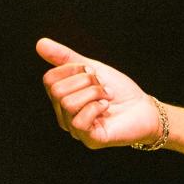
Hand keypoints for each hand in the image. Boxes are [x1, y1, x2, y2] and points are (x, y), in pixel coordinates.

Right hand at [36, 37, 160, 148]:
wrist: (144, 107)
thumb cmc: (118, 90)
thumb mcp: (92, 68)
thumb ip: (66, 58)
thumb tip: (40, 43)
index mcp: (62, 99)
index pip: (50, 79)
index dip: (73, 69)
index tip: (93, 71)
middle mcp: (64, 116)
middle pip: (58, 91)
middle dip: (86, 81)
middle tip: (102, 85)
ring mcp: (76, 130)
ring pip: (68, 104)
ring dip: (94, 92)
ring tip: (107, 96)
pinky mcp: (90, 140)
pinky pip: (79, 121)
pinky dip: (97, 107)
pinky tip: (107, 107)